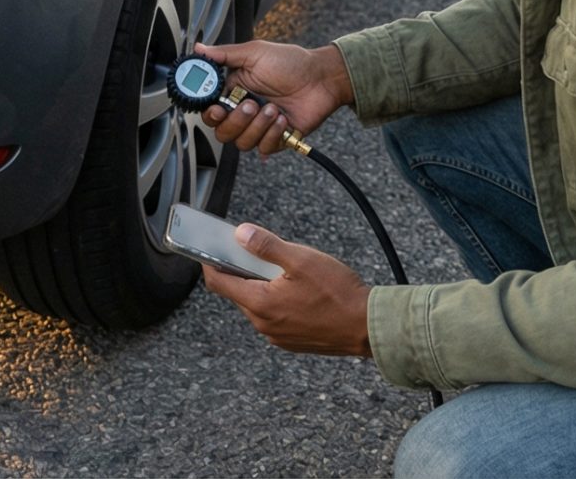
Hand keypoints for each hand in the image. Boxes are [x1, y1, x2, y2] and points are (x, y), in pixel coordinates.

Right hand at [191, 40, 351, 155]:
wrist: (321, 78)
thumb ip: (224, 55)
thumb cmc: (291, 63)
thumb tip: (199, 49)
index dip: (210, 114)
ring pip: (242, 142)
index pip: (210, 111)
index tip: (218, 109)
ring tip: (273, 108)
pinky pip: (263, 148)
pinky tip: (283, 118)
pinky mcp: (276, 139)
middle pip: (222, 132)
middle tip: (252, 104)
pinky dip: (272, 134)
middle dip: (236, 121)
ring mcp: (259, 127)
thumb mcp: (255, 53)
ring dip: (257, 126)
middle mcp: (244, 112)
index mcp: (234, 91)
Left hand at [198, 223, 371, 356]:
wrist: (369, 327)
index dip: (209, 262)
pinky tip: (298, 289)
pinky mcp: (292, 341)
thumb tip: (240, 235)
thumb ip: (267, 246)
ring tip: (285, 270)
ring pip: (257, 304)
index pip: (218, 283)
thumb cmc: (339, 293)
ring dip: (261, 285)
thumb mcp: (301, 259)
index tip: (207, 247)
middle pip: (238, 293)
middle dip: (241, 271)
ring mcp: (278, 336)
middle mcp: (264, 324)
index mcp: (261, 304)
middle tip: (255, 251)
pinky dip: (276, 300)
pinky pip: (273, 316)